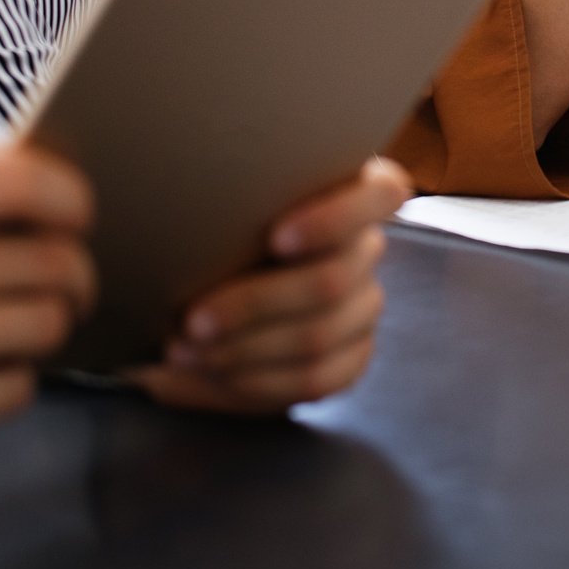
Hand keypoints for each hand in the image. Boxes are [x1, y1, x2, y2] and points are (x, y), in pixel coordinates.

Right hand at [0, 143, 95, 479]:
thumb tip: (66, 184)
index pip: (20, 182)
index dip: (71, 200)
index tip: (78, 218)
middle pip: (52, 263)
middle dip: (73, 277)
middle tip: (62, 286)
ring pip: (45, 325)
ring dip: (44, 329)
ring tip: (14, 326)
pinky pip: (17, 388)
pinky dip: (12, 381)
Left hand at [133, 157, 411, 413]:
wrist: (218, 293)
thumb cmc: (219, 231)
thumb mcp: (223, 208)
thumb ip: (229, 204)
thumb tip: (186, 208)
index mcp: (355, 189)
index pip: (383, 194)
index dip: (333, 220)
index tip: (275, 239)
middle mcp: (366, 246)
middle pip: (332, 279)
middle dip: (255, 304)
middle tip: (192, 320)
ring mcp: (366, 304)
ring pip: (319, 334)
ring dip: (245, 348)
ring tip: (186, 349)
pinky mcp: (354, 355)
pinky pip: (316, 378)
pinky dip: (257, 380)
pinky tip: (214, 372)